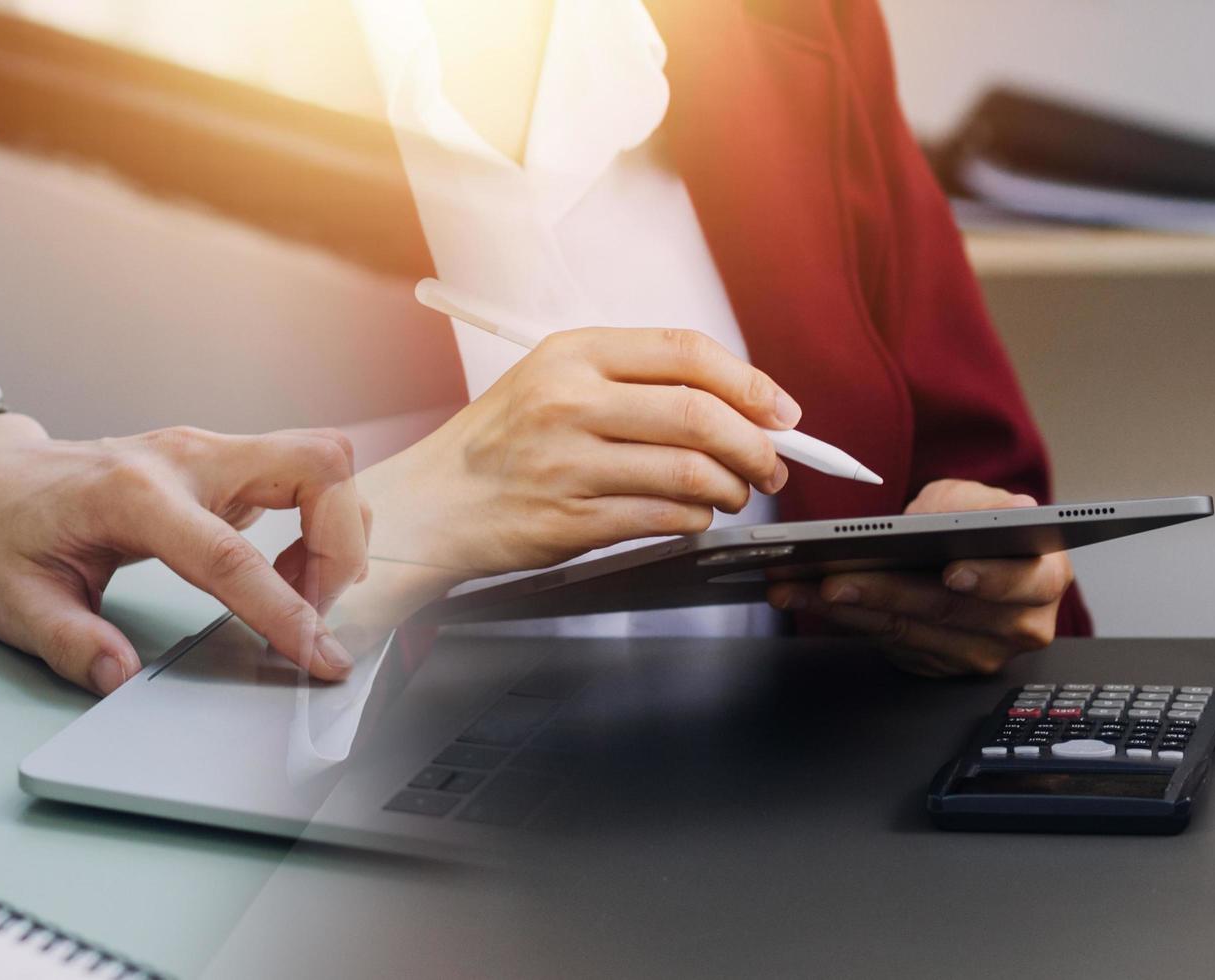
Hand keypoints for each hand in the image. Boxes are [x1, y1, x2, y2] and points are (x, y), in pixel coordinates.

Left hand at [0, 414, 369, 693]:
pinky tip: (277, 569)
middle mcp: (181, 458)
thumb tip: (122, 680)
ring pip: (322, 460)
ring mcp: (205, 450)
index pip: (231, 555)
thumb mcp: (13, 603)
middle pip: (315, 465)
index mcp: (130, 496)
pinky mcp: (219, 459)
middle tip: (315, 611)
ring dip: (335, 532)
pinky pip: (302, 473)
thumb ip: (71, 643)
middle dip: (341, 544)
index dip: (284, 611)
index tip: (320, 657)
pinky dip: (317, 522)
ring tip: (294, 594)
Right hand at [360, 327, 795, 575]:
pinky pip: (663, 519)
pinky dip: (695, 520)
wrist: (433, 502)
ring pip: (689, 472)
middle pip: (700, 415)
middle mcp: (570, 402)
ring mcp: (568, 463)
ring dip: (731, 488)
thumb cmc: (502, 441)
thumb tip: (736, 402)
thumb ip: (635, 381)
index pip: (687, 353)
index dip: (750, 383)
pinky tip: (694, 517)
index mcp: (574, 353)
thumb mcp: (555, 380)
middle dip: (757, 446)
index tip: (781, 410)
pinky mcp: (570, 519)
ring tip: (734, 493)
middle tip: (774, 464)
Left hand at [769, 480, 1070, 676]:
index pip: (1025, 584)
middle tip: (838, 578)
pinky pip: (888, 644)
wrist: (970, 553)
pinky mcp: (939, 665)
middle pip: (950, 613)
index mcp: (1045, 578)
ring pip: (910, 633)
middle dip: (888, 593)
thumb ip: (973, 505)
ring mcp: (979, 652)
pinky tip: (810, 599)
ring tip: (806, 586)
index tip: (951, 572)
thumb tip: (968, 516)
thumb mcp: (980, 498)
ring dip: (850, 609)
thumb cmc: (981, 524)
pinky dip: (845, 620)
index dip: (989, 580)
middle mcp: (1019, 625)